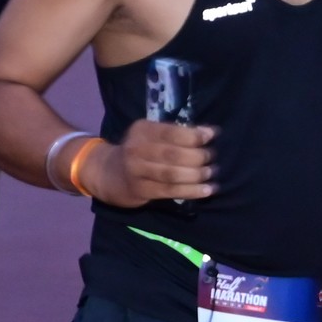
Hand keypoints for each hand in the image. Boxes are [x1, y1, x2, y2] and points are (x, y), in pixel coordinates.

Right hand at [78, 119, 215, 205]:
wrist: (109, 174)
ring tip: (211, 174)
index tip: (211, 136)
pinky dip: (191, 191)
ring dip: (197, 175)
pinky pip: (170, 191)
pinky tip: (206, 190)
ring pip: (172, 174)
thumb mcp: (151, 136)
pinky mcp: (141, 190)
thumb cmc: (140, 152)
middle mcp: (137, 149)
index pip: (171, 132)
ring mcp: (137, 171)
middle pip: (173, 154)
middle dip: (198, 157)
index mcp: (142, 130)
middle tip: (212, 158)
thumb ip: (177, 134)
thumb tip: (209, 132)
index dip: (194, 135)